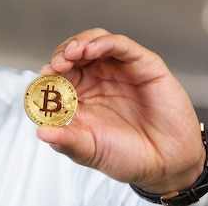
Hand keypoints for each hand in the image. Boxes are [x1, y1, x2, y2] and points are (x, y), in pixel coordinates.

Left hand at [37, 28, 205, 193]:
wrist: (166, 166)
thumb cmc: (128, 156)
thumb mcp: (89, 150)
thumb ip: (66, 141)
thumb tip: (41, 132)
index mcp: (81, 94)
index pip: (60, 72)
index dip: (51, 70)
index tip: (44, 75)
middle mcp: (98, 78)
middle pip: (75, 51)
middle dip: (63, 53)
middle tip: (58, 63)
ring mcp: (120, 69)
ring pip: (95, 41)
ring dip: (81, 43)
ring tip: (73, 54)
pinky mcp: (143, 65)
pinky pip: (121, 45)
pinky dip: (105, 42)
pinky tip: (92, 49)